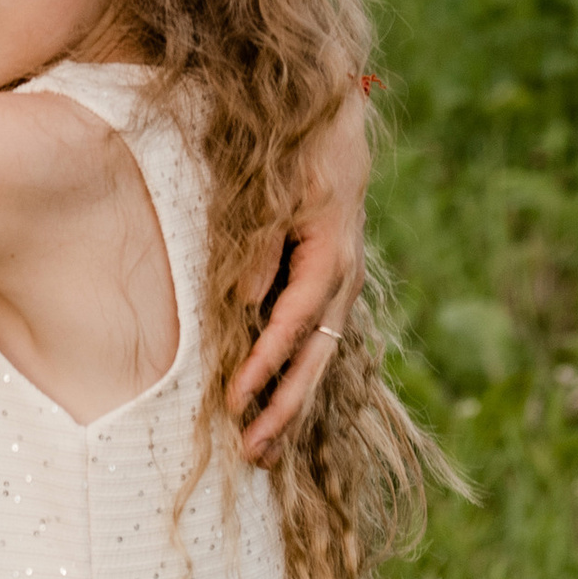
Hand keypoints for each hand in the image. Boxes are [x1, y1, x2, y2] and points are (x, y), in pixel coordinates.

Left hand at [226, 83, 370, 461]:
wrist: (335, 123)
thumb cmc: (300, 150)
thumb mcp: (277, 189)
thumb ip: (260, 246)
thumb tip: (244, 303)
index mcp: (332, 256)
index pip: (294, 325)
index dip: (264, 366)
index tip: (234, 401)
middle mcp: (343, 280)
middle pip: (314, 359)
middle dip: (283, 411)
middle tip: (250, 453)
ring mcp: (341, 287)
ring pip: (317, 360)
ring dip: (290, 408)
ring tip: (260, 455)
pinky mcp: (330, 288)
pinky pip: (314, 345)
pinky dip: (295, 382)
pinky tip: (276, 413)